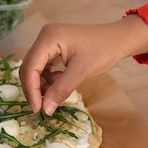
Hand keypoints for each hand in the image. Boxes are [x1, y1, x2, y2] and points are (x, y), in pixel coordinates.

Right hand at [19, 14, 147, 114]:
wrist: (119, 39)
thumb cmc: (104, 50)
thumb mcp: (82, 71)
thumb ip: (61, 89)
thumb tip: (45, 109)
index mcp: (49, 37)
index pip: (30, 66)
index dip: (31, 89)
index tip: (37, 109)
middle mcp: (44, 37)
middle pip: (29, 67)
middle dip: (34, 88)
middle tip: (43, 107)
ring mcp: (48, 42)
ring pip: (35, 68)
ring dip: (42, 84)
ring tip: (56, 92)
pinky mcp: (53, 48)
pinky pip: (43, 67)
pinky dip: (48, 79)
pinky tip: (60, 83)